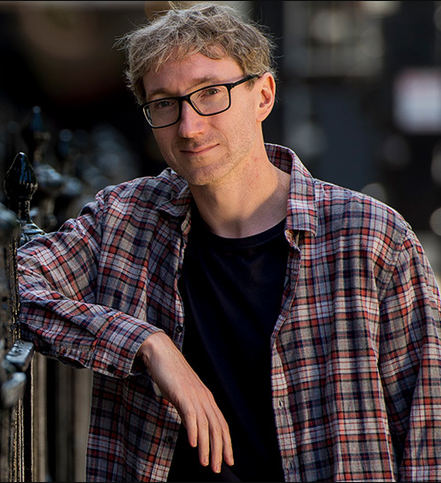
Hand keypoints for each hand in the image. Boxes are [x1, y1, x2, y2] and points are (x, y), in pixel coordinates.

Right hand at [137, 332, 233, 472]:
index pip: (221, 424)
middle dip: (219, 450)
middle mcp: (204, 397)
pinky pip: (190, 415)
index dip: (226, 443)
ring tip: (205, 463)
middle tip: (218, 468)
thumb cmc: (171, 375)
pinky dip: (193, 431)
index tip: (228, 459)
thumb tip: (193, 429)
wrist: (161, 353)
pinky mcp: (182, 394)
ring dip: (206, 446)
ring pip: (205, 425)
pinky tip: (192, 444)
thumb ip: (189, 410)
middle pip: (217, 427)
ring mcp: (194, 395)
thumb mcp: (183, 395)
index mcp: (206, 398)